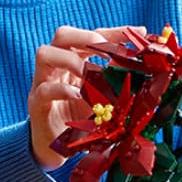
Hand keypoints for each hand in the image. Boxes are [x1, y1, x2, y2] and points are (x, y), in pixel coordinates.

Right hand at [28, 25, 143, 170]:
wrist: (57, 148)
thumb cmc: (81, 119)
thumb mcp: (103, 97)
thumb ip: (116, 83)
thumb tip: (145, 72)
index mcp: (74, 59)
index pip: (91, 36)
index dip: (113, 33)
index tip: (138, 33)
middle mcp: (56, 66)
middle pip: (62, 35)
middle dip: (86, 36)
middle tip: (106, 51)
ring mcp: (42, 82)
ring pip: (45, 53)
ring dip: (71, 60)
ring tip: (90, 73)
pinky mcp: (36, 104)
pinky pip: (45, 89)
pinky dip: (62, 90)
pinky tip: (79, 97)